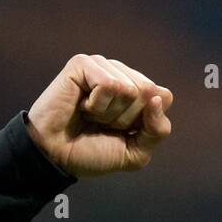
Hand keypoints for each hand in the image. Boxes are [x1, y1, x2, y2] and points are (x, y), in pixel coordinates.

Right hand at [26, 54, 172, 177]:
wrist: (57, 158)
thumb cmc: (92, 152)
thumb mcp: (135, 152)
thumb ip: (158, 130)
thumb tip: (159, 97)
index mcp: (137, 92)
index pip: (165, 97)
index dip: (146, 122)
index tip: (122, 131)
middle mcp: (121, 74)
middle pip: (149, 92)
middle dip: (127, 118)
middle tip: (103, 124)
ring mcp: (102, 66)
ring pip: (130, 89)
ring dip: (110, 113)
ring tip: (90, 115)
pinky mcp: (83, 64)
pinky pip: (109, 84)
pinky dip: (97, 104)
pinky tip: (82, 106)